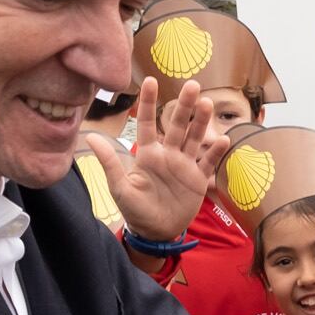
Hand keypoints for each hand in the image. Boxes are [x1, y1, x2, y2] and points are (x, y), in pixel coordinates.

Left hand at [86, 75, 228, 244]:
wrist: (156, 232)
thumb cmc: (135, 210)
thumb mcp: (120, 187)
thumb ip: (109, 162)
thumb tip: (90, 137)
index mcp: (148, 154)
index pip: (148, 123)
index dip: (149, 103)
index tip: (151, 81)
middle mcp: (168, 154)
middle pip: (177, 125)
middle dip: (184, 106)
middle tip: (192, 85)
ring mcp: (185, 165)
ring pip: (194, 138)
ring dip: (201, 122)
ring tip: (207, 104)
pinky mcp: (198, 179)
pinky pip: (208, 162)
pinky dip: (216, 152)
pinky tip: (223, 139)